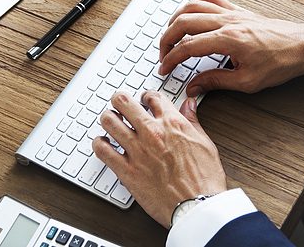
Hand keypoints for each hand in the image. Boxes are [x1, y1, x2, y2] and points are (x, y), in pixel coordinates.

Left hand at [93, 91, 226, 227]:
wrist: (198, 206)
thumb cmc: (204, 179)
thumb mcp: (205, 143)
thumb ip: (192, 121)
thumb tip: (188, 105)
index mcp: (172, 123)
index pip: (152, 97)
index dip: (146, 96)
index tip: (144, 100)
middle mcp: (152, 132)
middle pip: (123, 102)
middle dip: (120, 100)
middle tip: (120, 105)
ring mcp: (137, 151)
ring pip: (109, 121)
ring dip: (108, 119)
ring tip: (111, 122)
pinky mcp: (127, 171)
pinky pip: (102, 150)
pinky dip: (99, 144)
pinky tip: (103, 144)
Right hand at [159, 0, 303, 95]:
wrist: (303, 46)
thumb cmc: (281, 63)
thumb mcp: (247, 81)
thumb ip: (216, 82)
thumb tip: (194, 87)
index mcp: (228, 40)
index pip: (188, 47)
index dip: (171, 59)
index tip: (164, 69)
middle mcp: (227, 21)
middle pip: (184, 22)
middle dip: (167, 39)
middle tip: (163, 55)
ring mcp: (232, 12)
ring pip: (193, 6)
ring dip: (176, 19)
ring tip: (170, 35)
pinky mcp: (238, 10)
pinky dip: (195, 2)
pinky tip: (190, 12)